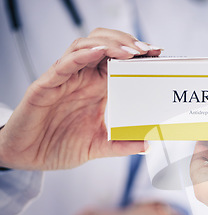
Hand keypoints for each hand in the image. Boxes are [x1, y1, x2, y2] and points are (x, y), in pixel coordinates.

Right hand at [0, 28, 161, 169]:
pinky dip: (82, 55)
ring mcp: (65, 80)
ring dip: (110, 45)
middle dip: (127, 43)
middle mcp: (82, 79)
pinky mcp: (47, 85)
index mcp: (96, 89)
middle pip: (104, 46)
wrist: (28, 157)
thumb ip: (121, 145)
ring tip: (130, 51)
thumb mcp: (98, 147)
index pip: (118, 62)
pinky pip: (64, 64)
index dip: (137, 55)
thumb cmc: (59, 146)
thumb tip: (148, 145)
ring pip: (86, 47)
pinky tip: (99, 52)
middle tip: (148, 50)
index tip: (157, 55)